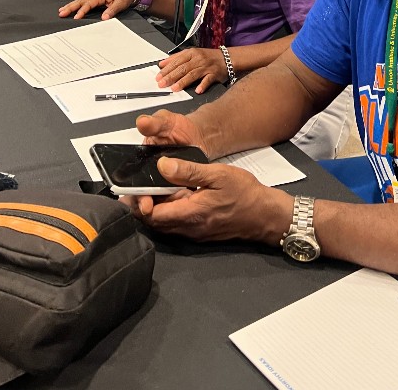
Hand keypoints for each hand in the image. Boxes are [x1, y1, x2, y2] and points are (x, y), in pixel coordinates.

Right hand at [58, 0, 138, 18]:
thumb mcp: (121, 3)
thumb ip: (112, 10)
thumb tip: (104, 18)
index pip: (89, 4)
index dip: (82, 11)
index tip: (76, 18)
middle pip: (80, 1)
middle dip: (70, 7)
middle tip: (61, 13)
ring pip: (80, 1)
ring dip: (71, 6)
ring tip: (61, 11)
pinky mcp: (96, 0)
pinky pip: (83, 2)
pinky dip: (76, 5)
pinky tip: (71, 9)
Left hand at [125, 157, 292, 244]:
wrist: (265, 215)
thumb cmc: (244, 193)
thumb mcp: (217, 174)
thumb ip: (188, 170)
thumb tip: (162, 165)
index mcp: (191, 214)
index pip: (153, 215)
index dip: (139, 203)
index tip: (132, 188)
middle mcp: (189, 228)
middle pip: (155, 222)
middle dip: (142, 205)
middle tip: (134, 186)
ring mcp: (194, 232)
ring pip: (164, 224)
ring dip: (154, 208)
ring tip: (148, 187)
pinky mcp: (199, 231)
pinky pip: (176, 224)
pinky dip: (168, 211)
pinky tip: (169, 195)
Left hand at [156, 48, 227, 93]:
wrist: (227, 58)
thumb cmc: (208, 57)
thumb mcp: (192, 53)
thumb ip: (176, 58)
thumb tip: (162, 64)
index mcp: (191, 53)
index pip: (176, 61)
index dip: (167, 69)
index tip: (158, 77)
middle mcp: (198, 59)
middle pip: (182, 68)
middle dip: (171, 76)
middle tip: (162, 84)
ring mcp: (206, 67)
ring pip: (192, 74)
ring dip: (183, 82)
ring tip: (174, 88)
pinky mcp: (214, 74)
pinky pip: (208, 80)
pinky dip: (202, 85)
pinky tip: (197, 90)